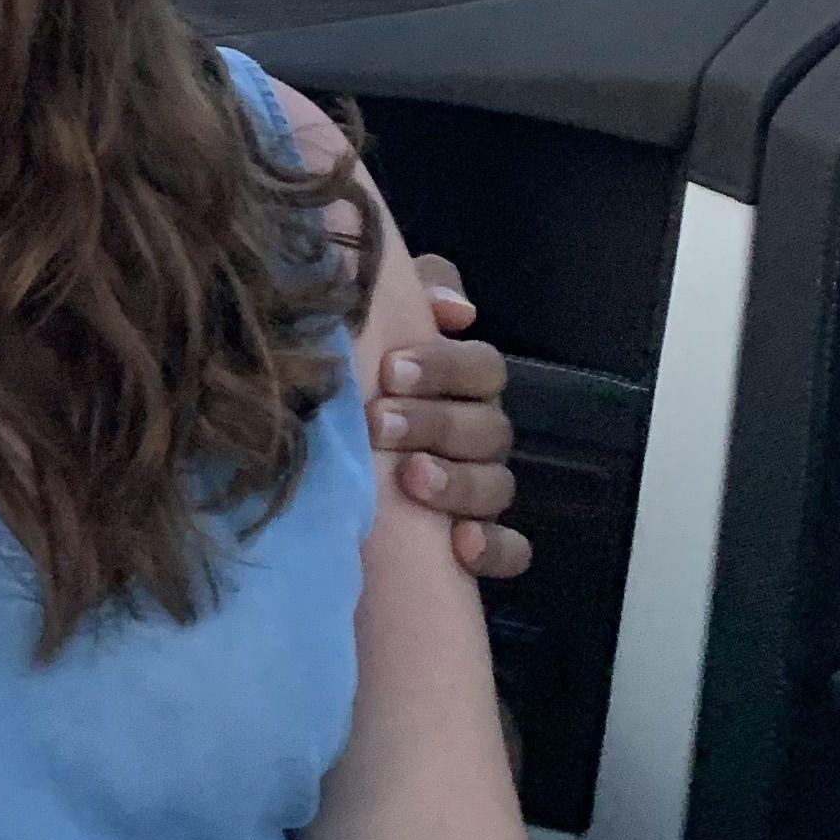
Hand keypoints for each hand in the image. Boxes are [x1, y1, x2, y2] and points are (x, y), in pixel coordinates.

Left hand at [379, 262, 530, 584]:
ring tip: (413, 480)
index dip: (444, 367)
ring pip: (497, 485)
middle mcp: (481, 433)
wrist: (330, 448)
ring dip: (459, 483)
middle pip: (487, 427)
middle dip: (436, 424)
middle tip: (381, 424)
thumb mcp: (386, 320)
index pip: (482, 367)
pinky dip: (494, 547)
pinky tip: (462, 547)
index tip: (391, 369)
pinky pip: (509, 548)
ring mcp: (483, 487)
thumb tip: (453, 308)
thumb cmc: (364, 374)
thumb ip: (420, 290)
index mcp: (466, 383)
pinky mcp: (480, 539)